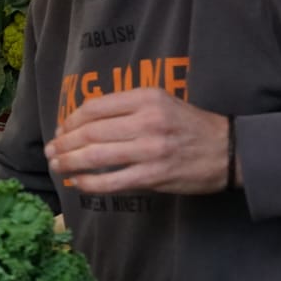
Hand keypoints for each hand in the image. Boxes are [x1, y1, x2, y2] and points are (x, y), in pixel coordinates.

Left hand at [45, 88, 229, 195]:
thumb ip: (126, 107)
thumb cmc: (189, 126)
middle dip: (63, 144)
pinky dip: (89, 182)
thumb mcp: (162, 102)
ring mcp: (150, 149)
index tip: (61, 130)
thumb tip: (82, 122)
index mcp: (147, 98)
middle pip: (90, 132)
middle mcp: (147, 121)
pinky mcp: (154, 175)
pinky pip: (111, 181)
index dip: (70, 121)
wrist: (230, 150)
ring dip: (69, 162)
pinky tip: (78, 183)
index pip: (94, 108)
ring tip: (57, 166)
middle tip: (51, 151)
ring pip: (95, 156)